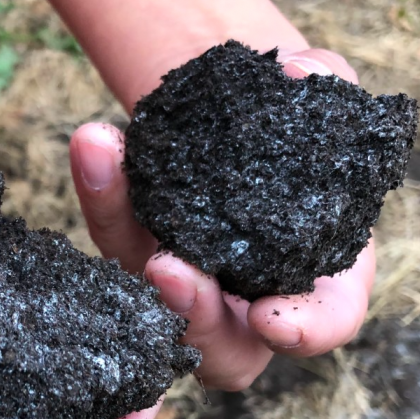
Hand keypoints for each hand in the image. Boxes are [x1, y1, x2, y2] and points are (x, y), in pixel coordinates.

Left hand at [70, 48, 375, 390]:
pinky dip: (101, 191)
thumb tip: (298, 73)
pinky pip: (114, 233)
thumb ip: (325, 82)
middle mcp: (249, 300)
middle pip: (221, 345)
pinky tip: (94, 142)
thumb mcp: (323, 94)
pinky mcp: (138, 249)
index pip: (322, 324)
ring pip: (149, 298)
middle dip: (193, 314)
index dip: (303, 332)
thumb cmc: (302, 122)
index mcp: (322, 279)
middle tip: (168, 268)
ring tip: (113, 174)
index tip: (272, 319)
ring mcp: (188, 282)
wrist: (239, 114)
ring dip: (126, 239)